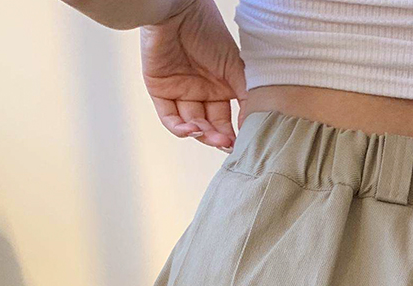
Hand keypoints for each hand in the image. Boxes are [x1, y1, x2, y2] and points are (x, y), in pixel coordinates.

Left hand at [141, 0, 246, 149]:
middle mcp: (201, 91)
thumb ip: (247, 97)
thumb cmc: (208, 30)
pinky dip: (181, 129)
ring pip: (191, 125)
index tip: (240, 144)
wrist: (178, 10)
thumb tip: (252, 127)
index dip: (232, 134)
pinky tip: (193, 130)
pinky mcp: (160, 90)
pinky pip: (169, 119)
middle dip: (217, 137)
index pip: (226, 119)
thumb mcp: (236, 67)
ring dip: (202, 134)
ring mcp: (180, 91)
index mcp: (220, 86)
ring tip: (210, 134)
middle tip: (226, 143)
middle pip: (209, 125)